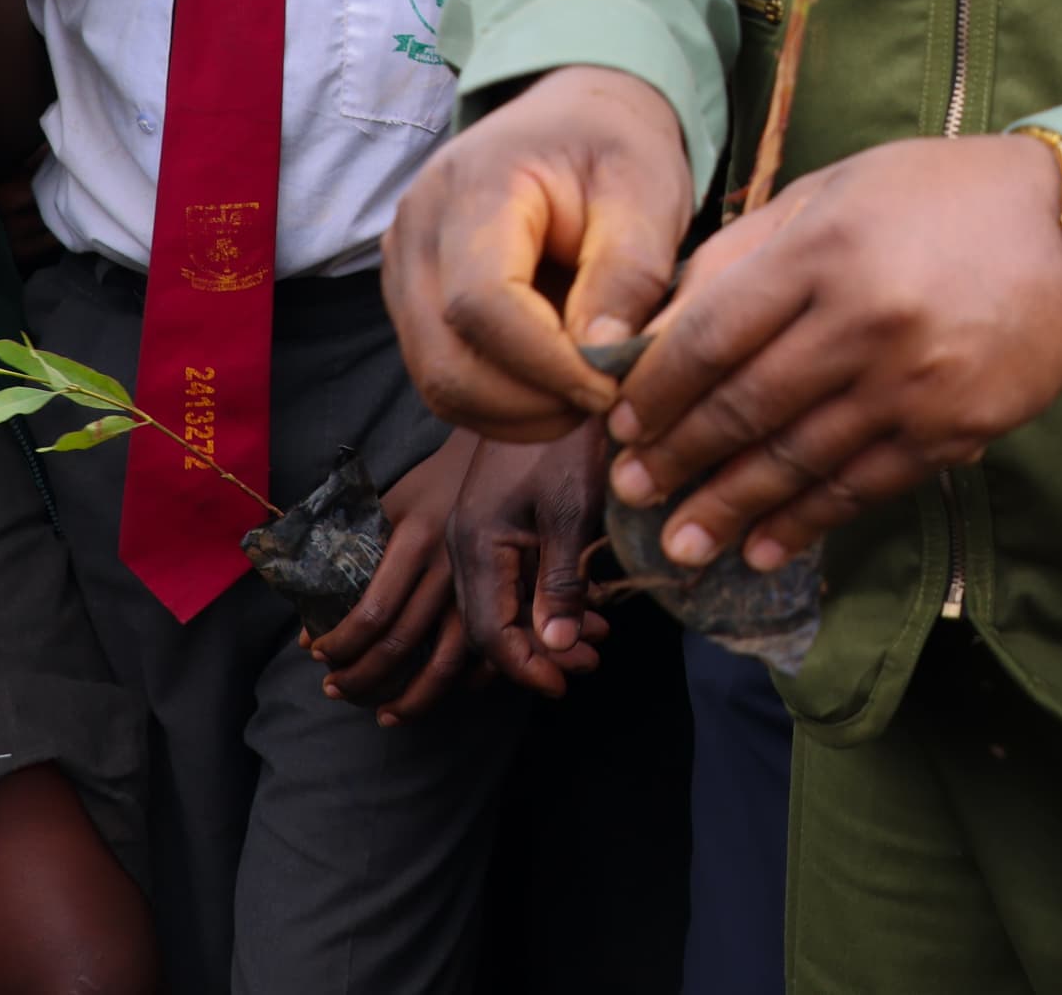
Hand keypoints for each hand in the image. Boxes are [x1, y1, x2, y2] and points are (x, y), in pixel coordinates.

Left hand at [309, 433, 482, 724]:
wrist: (499, 459)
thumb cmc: (433, 482)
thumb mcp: (387, 504)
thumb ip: (349, 556)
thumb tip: (310, 620)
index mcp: (416, 541)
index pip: (373, 612)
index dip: (342, 643)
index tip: (319, 655)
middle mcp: (449, 570)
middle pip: (401, 645)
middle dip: (362, 678)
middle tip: (335, 690)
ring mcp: (482, 588)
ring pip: (444, 663)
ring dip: (409, 699)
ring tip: (382, 714)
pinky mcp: (506, 599)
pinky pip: (481, 660)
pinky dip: (457, 686)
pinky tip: (432, 694)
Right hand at [380, 66, 693, 440]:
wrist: (574, 120)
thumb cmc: (614, 149)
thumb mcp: (647, 192)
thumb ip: (629, 271)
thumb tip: (600, 360)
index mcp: (473, 186)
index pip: (482, 303)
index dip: (546, 364)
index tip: (612, 385)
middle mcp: (416, 229)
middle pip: (446, 359)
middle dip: (532, 402)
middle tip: (606, 398)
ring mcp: (403, 268)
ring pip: (437, 383)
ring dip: (515, 412)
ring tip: (585, 391)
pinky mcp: (412, 301)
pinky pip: (441, 377)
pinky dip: (499, 403)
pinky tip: (554, 385)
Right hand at [446, 426, 616, 696]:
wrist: (567, 376)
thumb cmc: (570, 438)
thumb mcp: (573, 512)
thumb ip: (562, 582)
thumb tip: (556, 647)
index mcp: (476, 542)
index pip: (489, 631)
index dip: (525, 666)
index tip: (563, 684)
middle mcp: (466, 541)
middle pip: (488, 622)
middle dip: (536, 653)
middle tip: (587, 666)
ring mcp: (478, 527)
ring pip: (500, 601)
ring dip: (542, 628)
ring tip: (594, 641)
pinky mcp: (497, 516)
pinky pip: (511, 574)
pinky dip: (544, 597)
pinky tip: (585, 604)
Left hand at [607, 133, 1061, 577]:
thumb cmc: (946, 197)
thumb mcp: (840, 188)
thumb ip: (750, 250)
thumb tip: (662, 322)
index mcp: (824, 249)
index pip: (711, 336)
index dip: (655, 391)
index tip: (619, 424)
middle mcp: (863, 320)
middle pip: (744, 406)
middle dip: (677, 458)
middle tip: (631, 494)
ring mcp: (911, 383)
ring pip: (796, 460)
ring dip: (729, 509)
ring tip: (682, 544)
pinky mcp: (953, 429)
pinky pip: (861, 487)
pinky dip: (807, 523)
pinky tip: (766, 547)